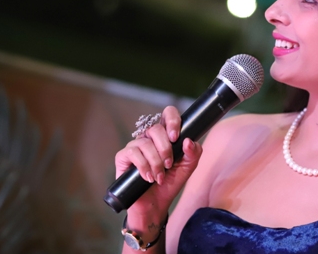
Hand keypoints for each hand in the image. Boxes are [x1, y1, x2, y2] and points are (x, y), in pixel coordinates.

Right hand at [114, 106, 202, 224]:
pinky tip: (148, 177)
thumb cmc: (170, 183)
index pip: (167, 114)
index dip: (172, 120)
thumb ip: (194, 153)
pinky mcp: (123, 157)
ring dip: (156, 162)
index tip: (176, 137)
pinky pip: (132, 153)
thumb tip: (188, 140)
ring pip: (145, 143)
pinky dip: (143, 166)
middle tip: (169, 164)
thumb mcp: (188, 167)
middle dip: (165, 148)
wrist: (155, 204)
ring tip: (160, 176)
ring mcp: (135, 146)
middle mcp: (149, 138)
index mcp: (165, 135)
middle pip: (156, 129)